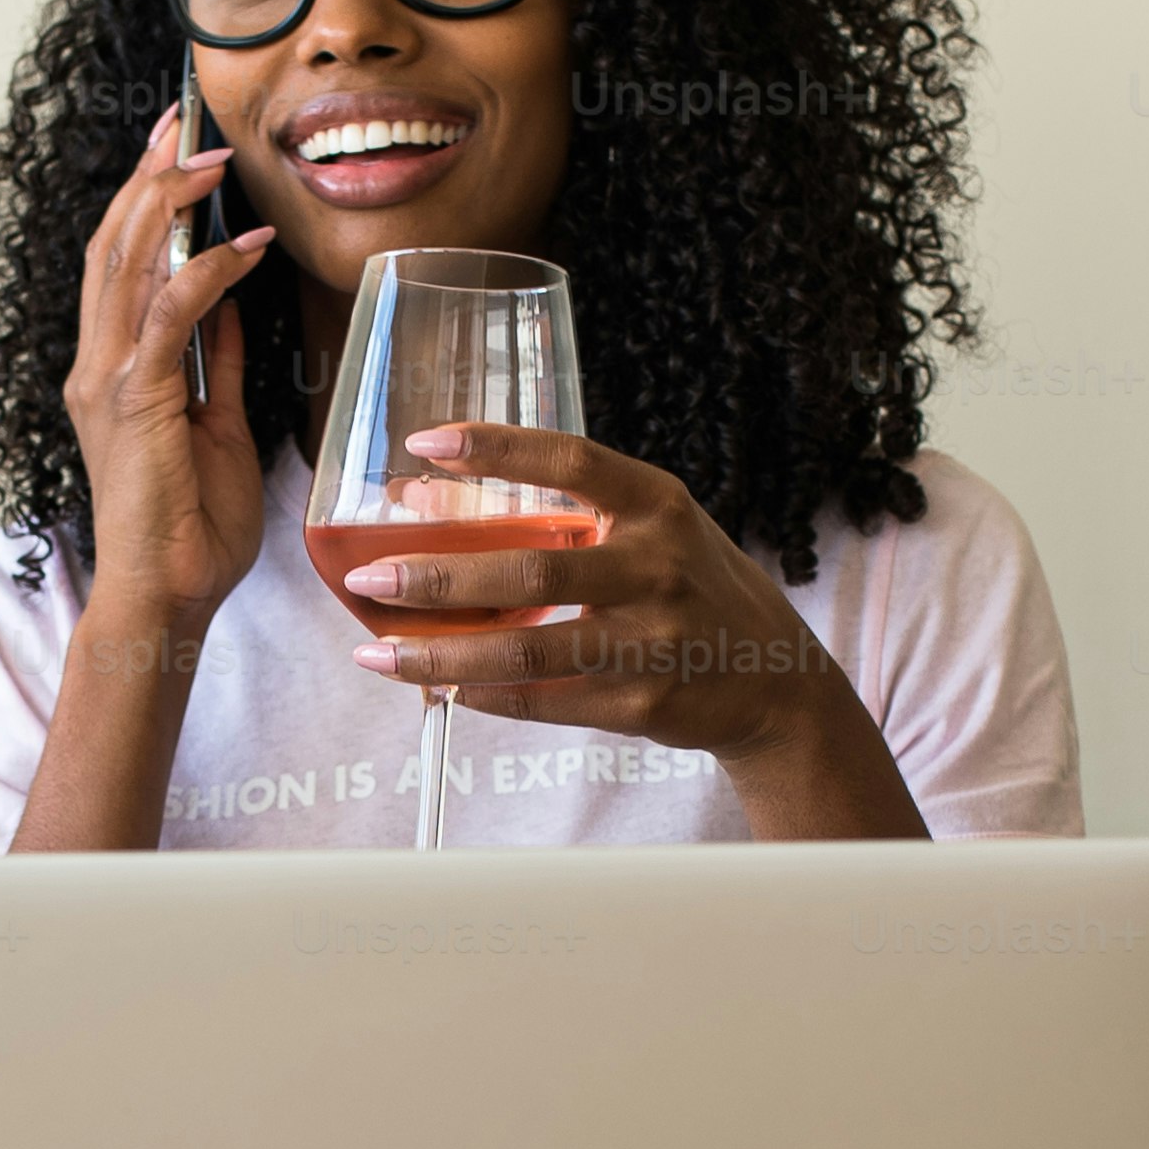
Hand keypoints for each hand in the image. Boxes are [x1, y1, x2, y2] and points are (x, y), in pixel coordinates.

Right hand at [56, 100, 275, 635]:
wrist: (167, 597)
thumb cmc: (192, 527)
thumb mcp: (216, 424)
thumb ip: (217, 362)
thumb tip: (232, 302)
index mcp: (111, 369)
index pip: (121, 261)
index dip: (145, 198)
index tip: (177, 147)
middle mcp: (96, 365)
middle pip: (115, 244)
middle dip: (150, 177)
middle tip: (186, 124)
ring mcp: (107, 380)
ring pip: (129, 264)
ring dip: (173, 204)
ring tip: (215, 162)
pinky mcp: (133, 401)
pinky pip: (169, 316)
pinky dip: (208, 272)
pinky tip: (247, 245)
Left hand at [330, 423, 927, 838]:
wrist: (778, 680)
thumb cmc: (693, 588)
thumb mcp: (652, 529)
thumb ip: (563, 512)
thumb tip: (428, 503)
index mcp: (658, 505)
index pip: (571, 459)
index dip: (495, 447)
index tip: (424, 444)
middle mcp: (657, 568)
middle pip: (529, 571)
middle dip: (437, 577)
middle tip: (369, 579)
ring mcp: (653, 642)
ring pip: (526, 651)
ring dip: (442, 656)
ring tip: (380, 653)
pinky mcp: (645, 704)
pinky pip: (545, 702)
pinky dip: (485, 696)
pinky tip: (441, 688)